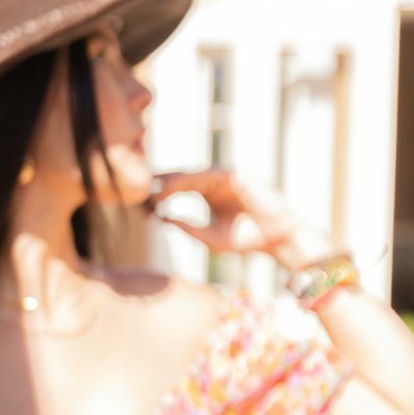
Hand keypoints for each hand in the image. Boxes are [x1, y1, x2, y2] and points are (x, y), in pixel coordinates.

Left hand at [148, 169, 335, 272]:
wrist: (276, 238)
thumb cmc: (246, 240)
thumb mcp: (209, 238)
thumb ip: (187, 227)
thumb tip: (161, 220)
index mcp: (206, 193)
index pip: (176, 189)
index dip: (158, 195)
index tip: (139, 205)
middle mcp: (213, 181)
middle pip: (179, 178)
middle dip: (158, 185)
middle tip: (137, 193)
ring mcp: (224, 175)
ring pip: (189, 175)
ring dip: (168, 182)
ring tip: (150, 191)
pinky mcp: (234, 174)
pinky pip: (206, 175)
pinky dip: (187, 181)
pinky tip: (171, 189)